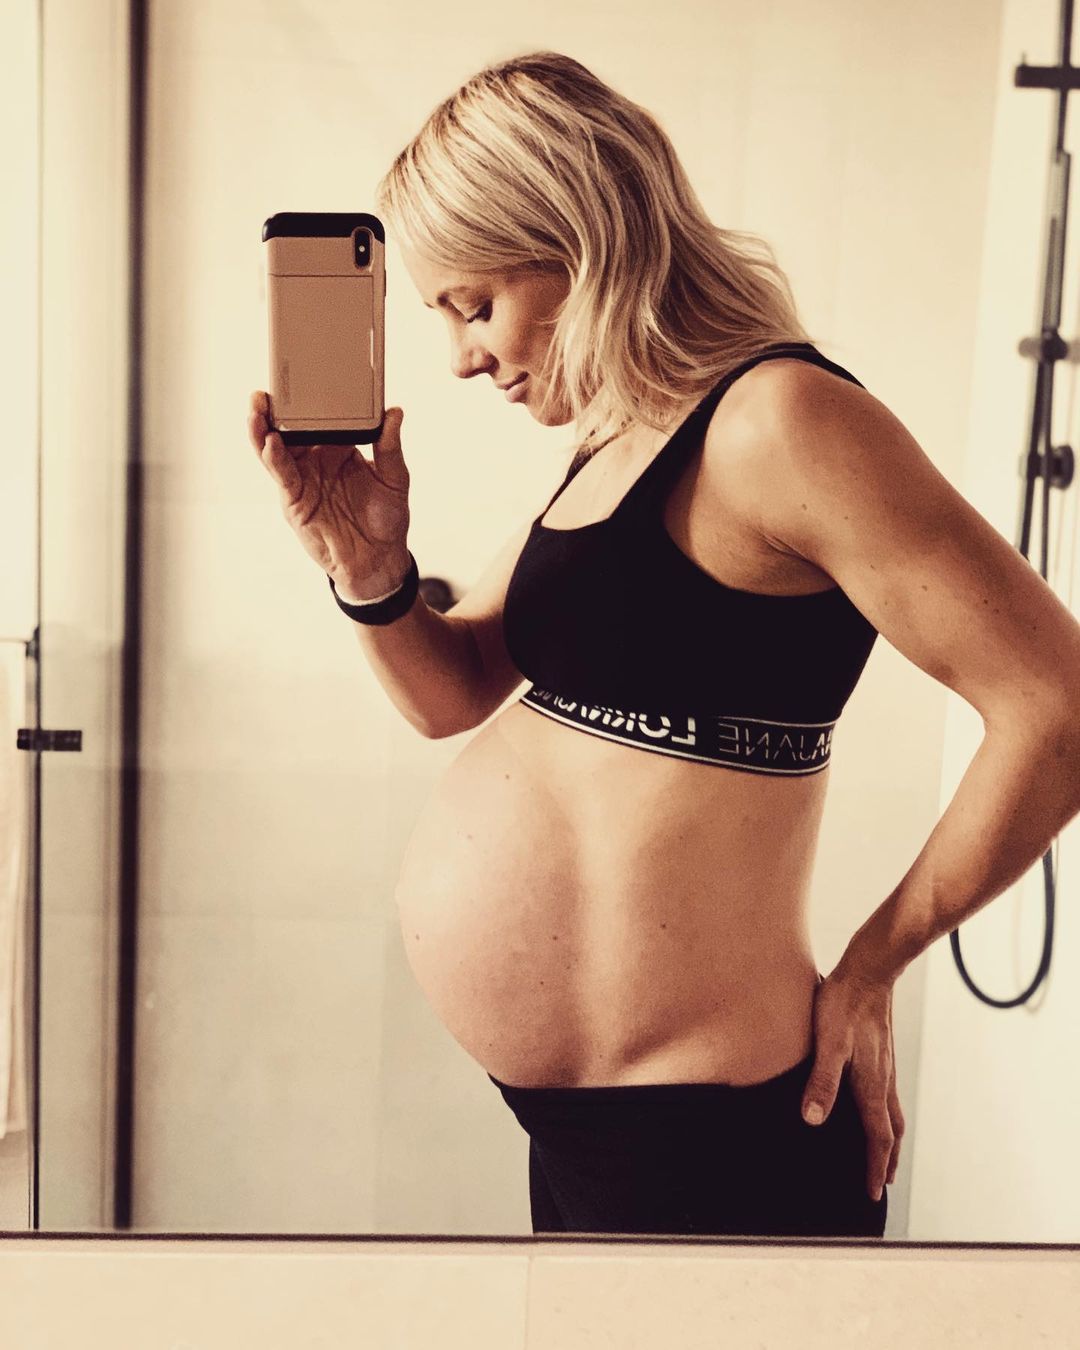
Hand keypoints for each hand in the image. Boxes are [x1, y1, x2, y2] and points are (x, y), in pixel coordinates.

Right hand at [246, 392, 410, 593]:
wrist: (378, 560)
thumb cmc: (386, 519)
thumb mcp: (394, 478)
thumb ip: (390, 447)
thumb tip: (395, 412)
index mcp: (338, 448)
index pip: (319, 417)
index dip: (307, 398)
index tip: (301, 373)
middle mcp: (315, 459)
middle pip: (289, 427)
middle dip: (276, 407)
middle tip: (269, 385)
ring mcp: (302, 479)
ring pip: (275, 447)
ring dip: (263, 427)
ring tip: (258, 406)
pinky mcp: (294, 500)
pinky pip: (282, 475)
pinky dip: (274, 457)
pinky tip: (271, 441)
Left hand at [799, 964, 904, 1202]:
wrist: (869, 971)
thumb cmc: (845, 1004)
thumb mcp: (828, 1043)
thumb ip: (821, 1081)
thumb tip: (814, 1120)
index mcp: (872, 1085)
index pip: (878, 1137)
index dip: (874, 1166)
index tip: (873, 1192)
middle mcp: (884, 1081)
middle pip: (892, 1132)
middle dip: (887, 1160)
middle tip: (883, 1183)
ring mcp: (886, 1067)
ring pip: (893, 1114)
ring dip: (890, 1140)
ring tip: (884, 1154)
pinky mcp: (881, 1054)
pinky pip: (888, 1096)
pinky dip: (886, 1115)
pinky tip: (873, 1106)